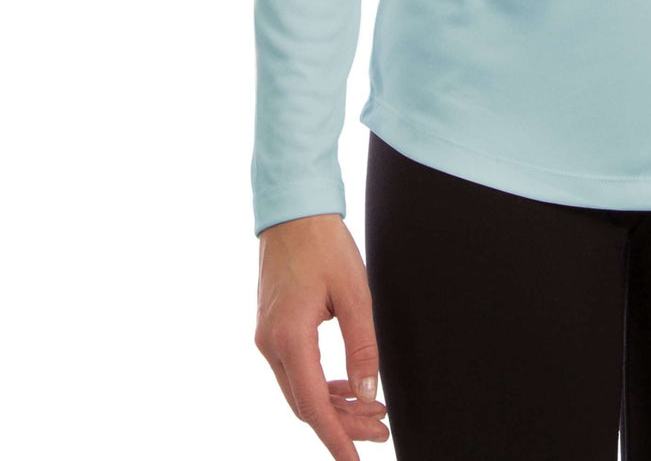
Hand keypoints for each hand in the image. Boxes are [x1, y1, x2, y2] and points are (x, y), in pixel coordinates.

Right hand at [255, 213, 389, 457]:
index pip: (313, 406)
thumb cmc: (324, 245)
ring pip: (301, 390)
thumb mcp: (354, 293)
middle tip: (382, 432)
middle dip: (343, 424)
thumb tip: (368, 394)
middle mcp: (271, 345)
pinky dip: (323, 385)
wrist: (293, 212)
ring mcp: (268, 338)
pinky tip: (349, 388)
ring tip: (374, 415)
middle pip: (307, 404)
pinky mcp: (273, 329)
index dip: (336, 438)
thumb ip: (362, 346)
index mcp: (289, 338)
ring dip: (335, 405)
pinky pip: (297, 371)